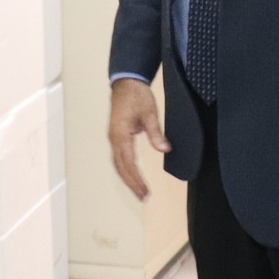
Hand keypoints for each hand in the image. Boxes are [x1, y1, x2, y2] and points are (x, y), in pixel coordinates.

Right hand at [107, 78, 169, 199]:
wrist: (126, 82)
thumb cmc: (137, 95)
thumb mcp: (150, 113)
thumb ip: (156, 133)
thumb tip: (165, 149)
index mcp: (120, 135)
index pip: (128, 163)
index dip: (136, 179)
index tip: (145, 191)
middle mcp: (114, 139)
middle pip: (121, 167)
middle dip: (131, 183)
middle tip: (144, 197)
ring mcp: (113, 137)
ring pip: (118, 164)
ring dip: (127, 178)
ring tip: (139, 191)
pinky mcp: (116, 135)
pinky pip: (118, 157)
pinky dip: (125, 169)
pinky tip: (133, 175)